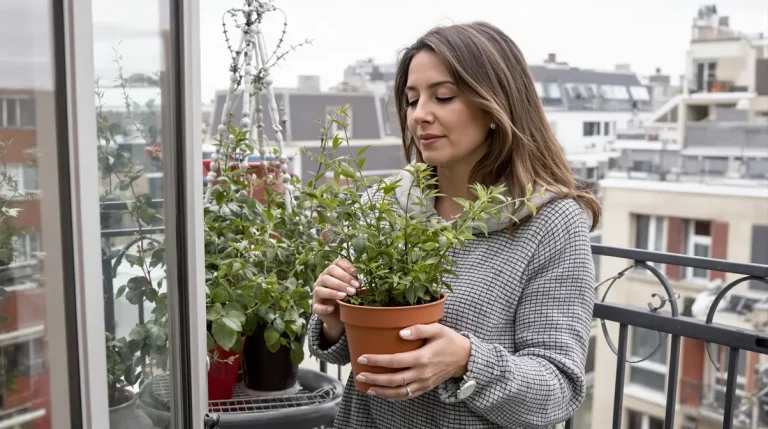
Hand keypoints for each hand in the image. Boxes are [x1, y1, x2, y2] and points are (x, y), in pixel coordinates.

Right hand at [311, 258, 358, 342]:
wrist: (338, 316)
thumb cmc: (347, 299)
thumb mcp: (353, 290)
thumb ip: (356, 286)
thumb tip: (360, 283)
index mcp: (333, 271)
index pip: (337, 263)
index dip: (347, 267)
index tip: (357, 277)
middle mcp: (323, 279)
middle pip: (329, 273)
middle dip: (343, 280)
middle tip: (354, 289)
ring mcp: (317, 292)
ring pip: (321, 288)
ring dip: (334, 292)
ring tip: (345, 296)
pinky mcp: (315, 306)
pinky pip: (317, 306)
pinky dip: (324, 307)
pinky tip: (332, 308)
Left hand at [355, 324, 470, 399]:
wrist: (465, 358)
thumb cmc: (450, 340)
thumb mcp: (437, 329)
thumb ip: (419, 329)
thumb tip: (401, 332)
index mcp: (422, 358)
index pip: (395, 361)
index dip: (377, 361)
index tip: (363, 358)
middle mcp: (422, 373)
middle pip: (393, 380)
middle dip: (374, 379)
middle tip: (360, 375)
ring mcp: (424, 383)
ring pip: (399, 392)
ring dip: (382, 392)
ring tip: (368, 388)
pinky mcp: (426, 388)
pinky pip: (408, 395)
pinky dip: (394, 397)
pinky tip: (384, 393)